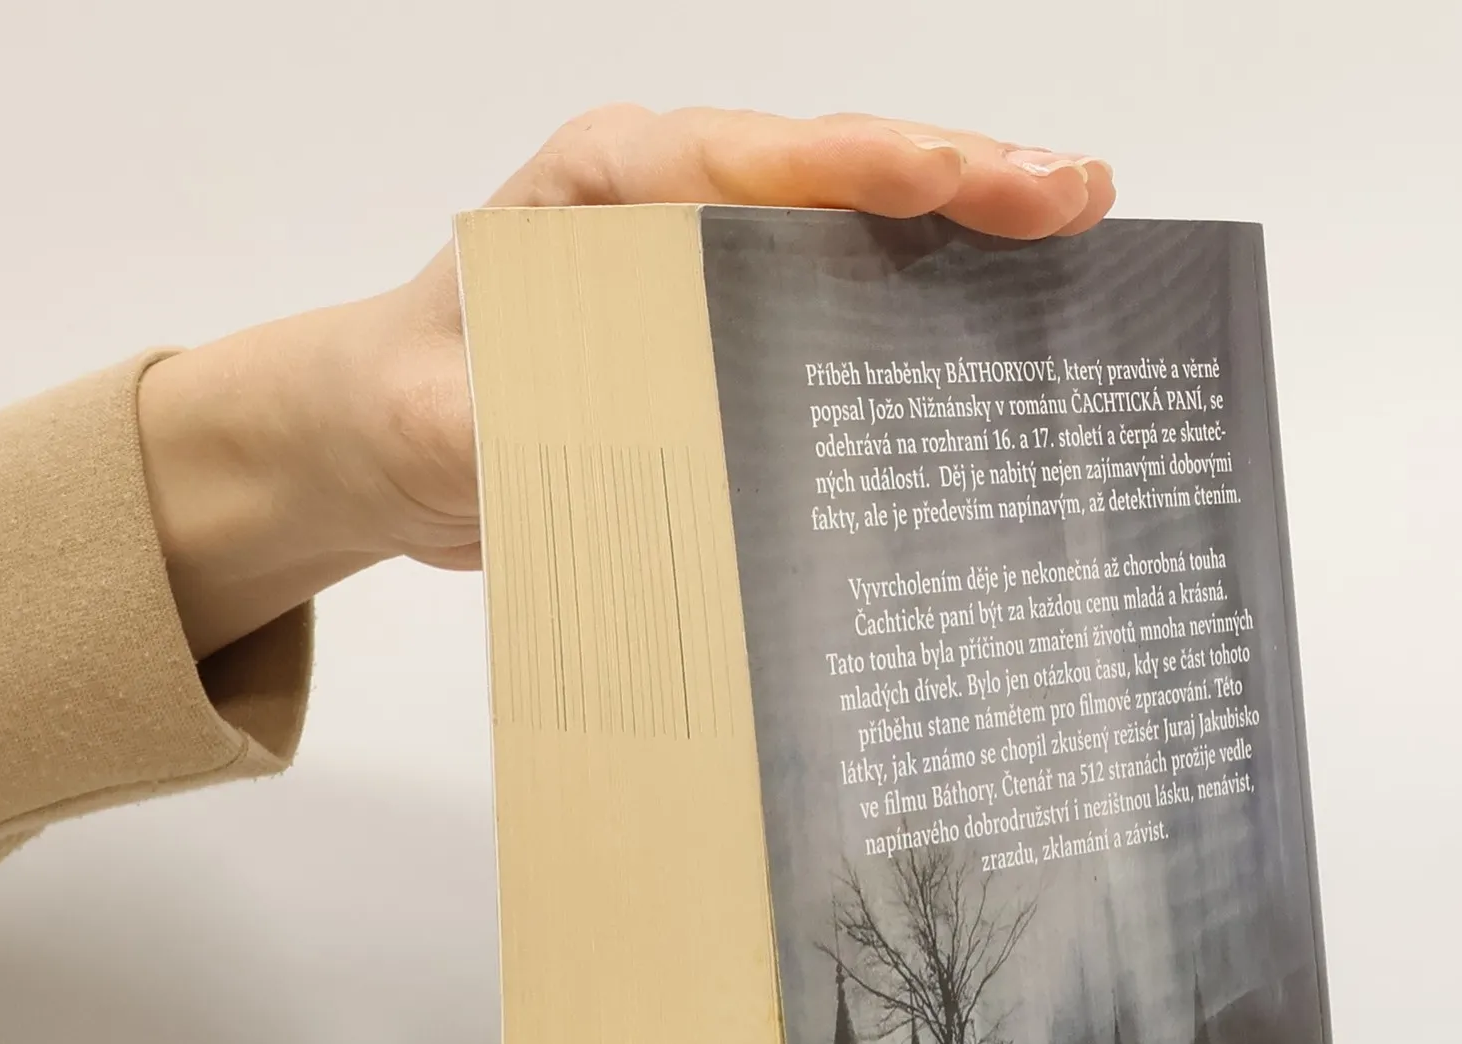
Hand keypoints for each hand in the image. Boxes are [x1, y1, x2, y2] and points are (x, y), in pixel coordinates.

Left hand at [137, 106, 1115, 657]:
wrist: (383, 433)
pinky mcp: (730, 322)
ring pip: (852, 224)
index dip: (867, 167)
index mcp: (601, 190)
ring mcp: (708, 257)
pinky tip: (1001, 326)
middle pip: (831, 169)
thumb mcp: (450, 425)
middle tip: (1077, 195)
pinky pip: (838, 297)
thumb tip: (650, 467)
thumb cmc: (411, 403)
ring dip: (962, 232)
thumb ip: (535, 432)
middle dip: (958, 178)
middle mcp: (669, 204)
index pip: (750, 158)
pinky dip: (921, 304)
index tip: (966, 180)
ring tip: (1076, 234)